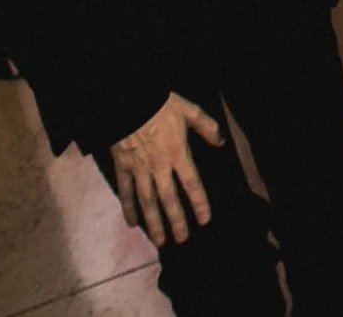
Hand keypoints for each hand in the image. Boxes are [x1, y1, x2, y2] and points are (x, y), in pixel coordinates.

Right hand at [110, 92, 224, 246]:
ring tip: (159, 241)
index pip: (192, 183)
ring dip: (153, 222)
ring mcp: (139, 169)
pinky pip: (125, 191)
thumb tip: (220, 142)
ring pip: (147, 201)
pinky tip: (132, 223)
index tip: (205, 220)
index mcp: (177, 153)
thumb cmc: (160, 105)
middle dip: (176, 221)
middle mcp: (159, 166)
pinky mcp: (122, 167)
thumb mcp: (189, 109)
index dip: (199, 203)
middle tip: (181, 240)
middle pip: (169, 199)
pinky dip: (128, 208)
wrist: (128, 102)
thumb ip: (206, 126)